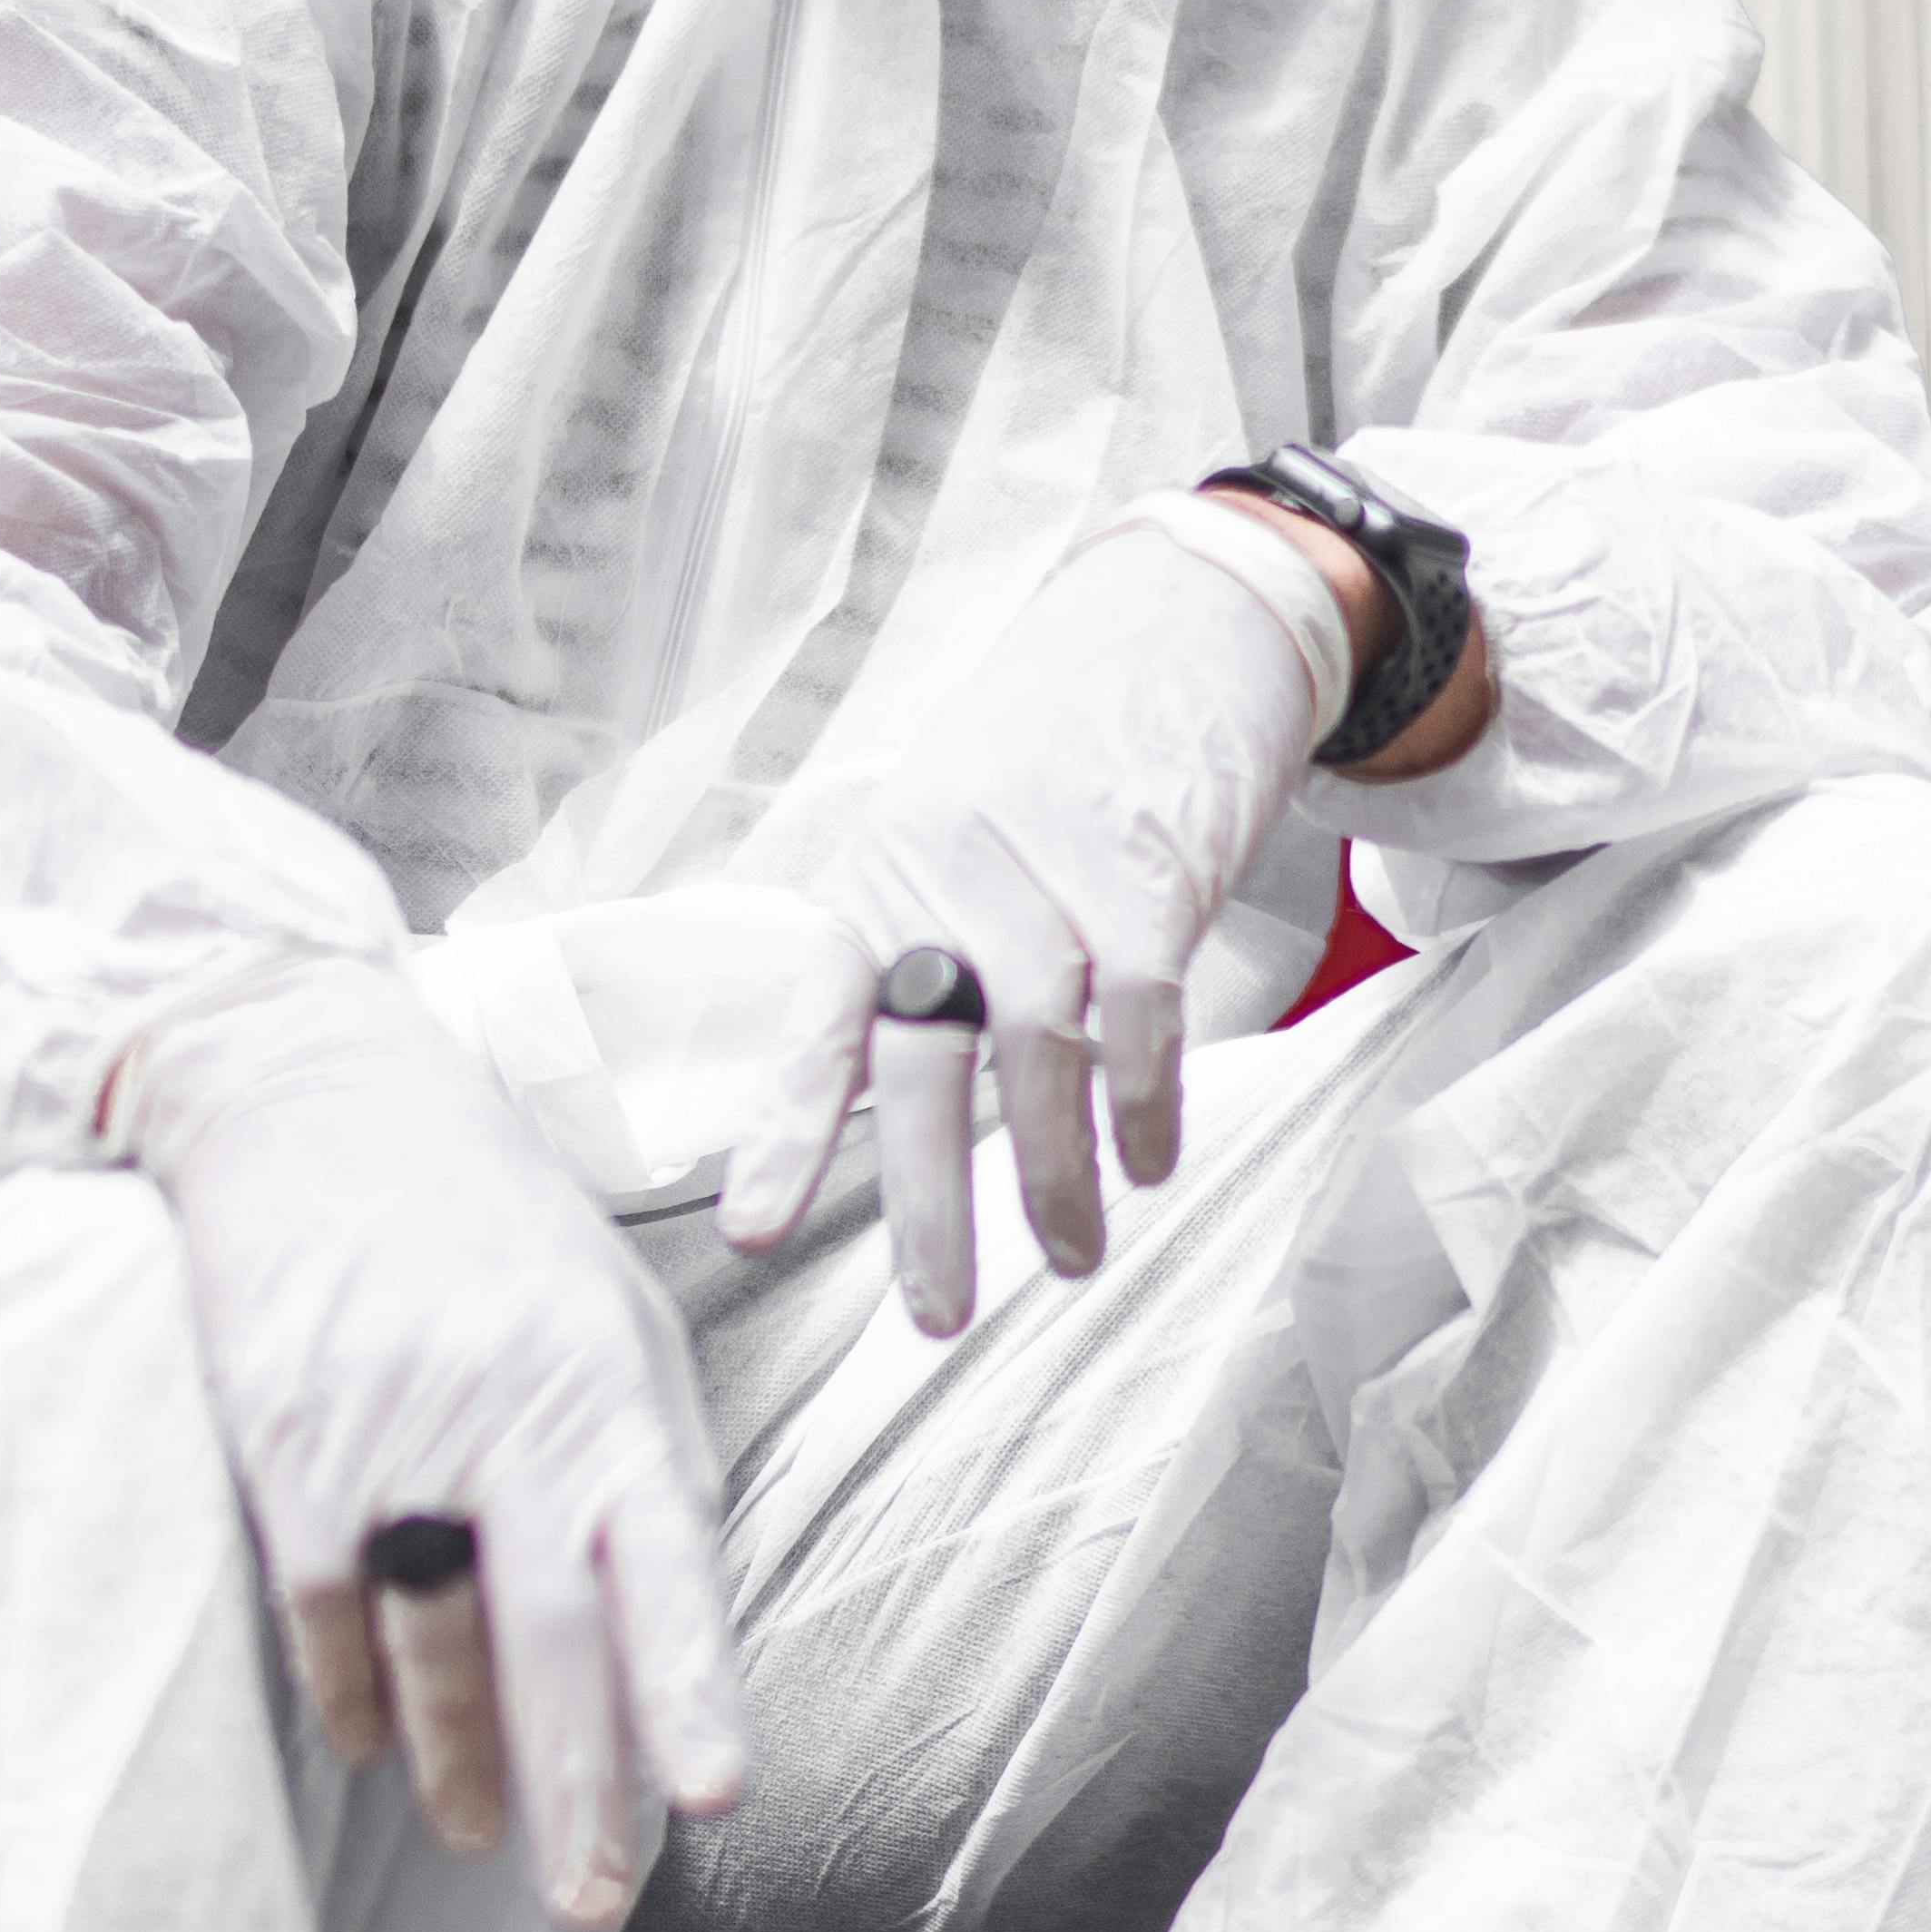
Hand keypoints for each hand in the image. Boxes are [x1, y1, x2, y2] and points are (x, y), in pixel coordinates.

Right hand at [109, 954, 747, 1930]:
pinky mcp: (283, 1441)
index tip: (713, 1801)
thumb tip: (685, 1617)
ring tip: (478, 1839)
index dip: (684, 1688)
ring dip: (457, 1758)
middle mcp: (501, 1417)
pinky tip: (372, 1741)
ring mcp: (385, 1432)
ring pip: (426, 1641)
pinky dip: (348, 1690)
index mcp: (602, 1388)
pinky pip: (321, 1607)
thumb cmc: (488, 1226)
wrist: (308, 1096)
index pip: (660, 1563)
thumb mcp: (610, 1312)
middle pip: (541, 1636)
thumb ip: (647, 1456)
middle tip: (591, 1901)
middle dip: (568, 1784)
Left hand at [718, 509, 1346, 1336]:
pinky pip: (1139, 1013)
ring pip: (1037, 1052)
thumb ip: (926, 954)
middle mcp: (946, 875)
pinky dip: (1145, 1101)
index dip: (788, 1129)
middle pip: (926, 1058)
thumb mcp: (952, 834)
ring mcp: (1046, 868)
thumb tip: (902, 1105)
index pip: (822, 1020)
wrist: (1178, 617)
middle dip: (929, 1202)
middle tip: (936, 1314)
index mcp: (883, 879)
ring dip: (1055, 1173)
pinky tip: (1149, 1162)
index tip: (752, 1230)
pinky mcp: (1145, 868)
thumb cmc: (1055, 753)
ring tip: (1067, 1258)